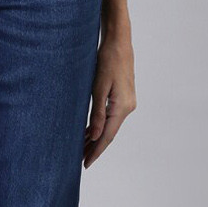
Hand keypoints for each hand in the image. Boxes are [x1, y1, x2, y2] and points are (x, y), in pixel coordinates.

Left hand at [83, 26, 135, 168]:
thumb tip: (96, 136)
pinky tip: (90, 132)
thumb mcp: (98, 87)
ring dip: (96, 137)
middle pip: (109, 134)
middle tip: (79, 161)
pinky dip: (100, 125)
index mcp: (122, 107)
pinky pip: (111, 117)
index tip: (86, 163)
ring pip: (109, 126)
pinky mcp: (123, 98)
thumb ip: (97, 113)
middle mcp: (127, 108)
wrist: (118, 43)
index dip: (96, 151)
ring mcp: (127, 103)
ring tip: (81, 148)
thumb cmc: (107, 61)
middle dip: (94, 147)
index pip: (107, 136)